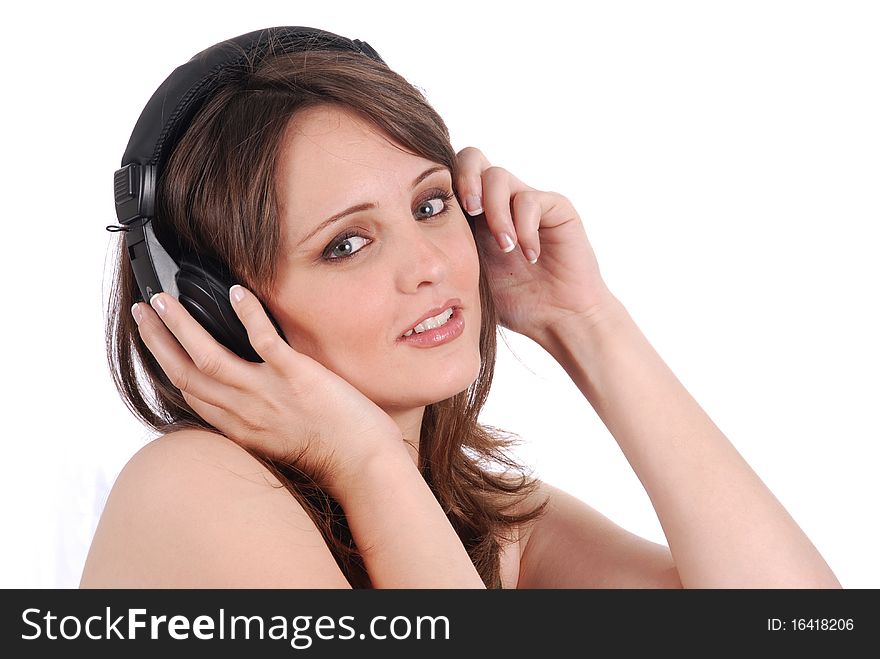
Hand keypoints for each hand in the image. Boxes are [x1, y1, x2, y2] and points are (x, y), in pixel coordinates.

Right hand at [131, 285, 403, 490]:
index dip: (164, 363)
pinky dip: (248, 315)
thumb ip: (254, 417)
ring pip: (209, 357)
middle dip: (157, 340)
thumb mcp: (277, 441)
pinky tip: (236, 291)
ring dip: (181, 327)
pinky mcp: (297, 377)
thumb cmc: (330, 451)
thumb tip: (243, 392)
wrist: (363, 464)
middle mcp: (244, 412)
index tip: (153, 338)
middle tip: (142, 310)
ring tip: (163, 300)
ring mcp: (269, 393)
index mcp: (238, 427)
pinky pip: (264, 341)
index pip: (189, 392)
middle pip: (185, 373)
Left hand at [455, 147, 619, 344]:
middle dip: (465, 181)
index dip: (441, 188)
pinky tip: (530, 256)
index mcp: (473, 214)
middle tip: (469, 212)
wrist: (557, 318)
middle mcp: (499, 200)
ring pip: (498, 176)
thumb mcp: (468, 277)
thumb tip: (409, 242)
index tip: (440, 220)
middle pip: (472, 158)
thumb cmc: (514, 303)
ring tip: (504, 247)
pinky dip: (525, 228)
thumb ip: (445, 253)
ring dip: (496, 212)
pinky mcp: (556, 208)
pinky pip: (531, 200)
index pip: (451, 176)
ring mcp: (527, 201)